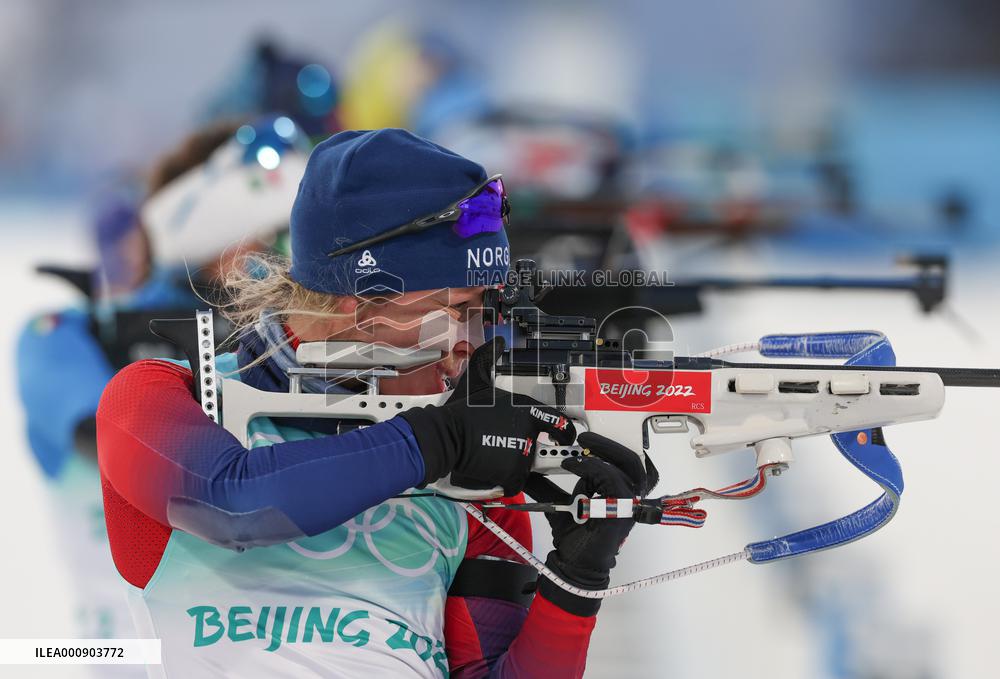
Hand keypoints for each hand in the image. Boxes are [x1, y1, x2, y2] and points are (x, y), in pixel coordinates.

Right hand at [399, 337, 576, 495]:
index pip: (559, 422)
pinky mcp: (514, 472)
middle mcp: (530, 431)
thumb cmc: (462, 412)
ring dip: (513, 464)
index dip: (565, 432)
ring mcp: (523, 453)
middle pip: (538, 446)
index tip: (565, 437)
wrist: (447, 436)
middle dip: (526, 450)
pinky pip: (515, 480)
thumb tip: (496, 343)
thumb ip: (490, 359)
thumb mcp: (478, 380)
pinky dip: (504, 479)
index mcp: (528, 408)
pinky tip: (490, 468)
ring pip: (526, 464)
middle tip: (508, 449)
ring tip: (492, 455)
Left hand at [525, 432, 657, 615]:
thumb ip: (547, 485)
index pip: (626, 462)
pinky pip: (613, 480)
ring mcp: (628, 505)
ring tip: (582, 447)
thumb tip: (527, 468)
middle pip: (634, 460)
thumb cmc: (574, 535)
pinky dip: (592, 468)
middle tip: (586, 436)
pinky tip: (573, 466)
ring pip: (628, 466)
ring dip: (605, 452)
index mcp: (619, 491)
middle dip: (610, 443)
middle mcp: (628, 497)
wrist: (573, 563)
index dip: (611, 446)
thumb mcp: (558, 502)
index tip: (586, 437)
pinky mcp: (620, 511)